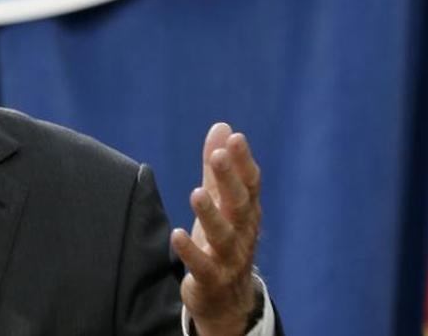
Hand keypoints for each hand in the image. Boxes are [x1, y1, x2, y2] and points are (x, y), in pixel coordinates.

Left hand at [171, 123, 262, 335]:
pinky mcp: (211, 279)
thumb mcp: (221, 204)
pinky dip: (191, 251)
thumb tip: (222, 127)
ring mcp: (229, 258)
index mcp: (247, 213)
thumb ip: (218, 168)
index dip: (243, 162)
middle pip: (239, 205)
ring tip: (196, 193)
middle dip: (229, 180)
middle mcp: (243, 233)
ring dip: (210, 214)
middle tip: (218, 156)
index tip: (235, 138)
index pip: (250, 184)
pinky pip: (202, 266)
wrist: (228, 300)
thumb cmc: (224, 242)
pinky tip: (176, 235)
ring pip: (224, 235)